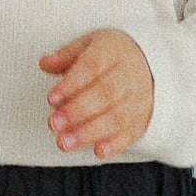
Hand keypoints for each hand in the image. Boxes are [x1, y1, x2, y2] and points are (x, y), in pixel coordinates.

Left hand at [40, 28, 154, 158]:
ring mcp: (140, 98)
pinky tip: (98, 151)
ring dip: (89, 132)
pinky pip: (132, 132)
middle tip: (54, 124)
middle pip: (105, 94)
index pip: (92, 66)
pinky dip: (116, 144)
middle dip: (77, 111)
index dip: (71, 84)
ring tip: (65, 142)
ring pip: (117, 117)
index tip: (52, 98)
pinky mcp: (144, 118)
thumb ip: (66, 56)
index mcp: (114, 51)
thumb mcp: (89, 45)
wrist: (150, 64)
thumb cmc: (111, 56)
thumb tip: (45, 63)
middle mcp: (130, 74)